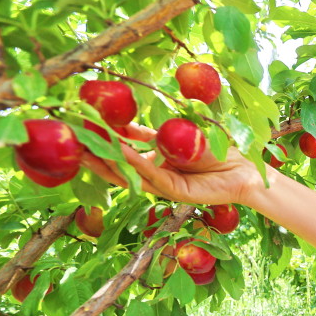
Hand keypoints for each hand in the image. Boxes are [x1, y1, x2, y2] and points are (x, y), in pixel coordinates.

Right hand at [81, 123, 268, 206]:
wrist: (245, 169)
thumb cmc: (218, 149)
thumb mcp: (181, 135)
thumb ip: (155, 133)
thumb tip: (125, 123)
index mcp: (157, 156)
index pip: (124, 146)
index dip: (105, 137)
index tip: (83, 125)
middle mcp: (156, 171)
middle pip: (119, 166)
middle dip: (95, 155)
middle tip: (70, 144)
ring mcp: (164, 184)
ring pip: (130, 175)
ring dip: (108, 162)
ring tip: (84, 150)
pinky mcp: (176, 192)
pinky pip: (151, 176)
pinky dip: (135, 164)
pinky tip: (121, 151)